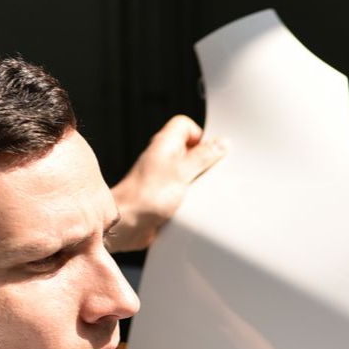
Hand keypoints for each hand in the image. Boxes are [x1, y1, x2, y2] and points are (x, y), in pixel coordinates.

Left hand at [107, 116, 226, 252]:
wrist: (127, 222)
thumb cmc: (146, 196)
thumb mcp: (182, 173)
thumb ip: (202, 157)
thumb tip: (220, 144)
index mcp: (165, 144)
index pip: (185, 125)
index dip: (200, 136)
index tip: (209, 153)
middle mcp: (162, 157)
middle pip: (190, 149)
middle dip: (202, 162)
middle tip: (206, 174)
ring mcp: (162, 175)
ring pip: (188, 171)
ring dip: (197, 182)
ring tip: (196, 192)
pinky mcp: (164, 194)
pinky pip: (184, 189)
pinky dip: (190, 196)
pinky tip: (190, 205)